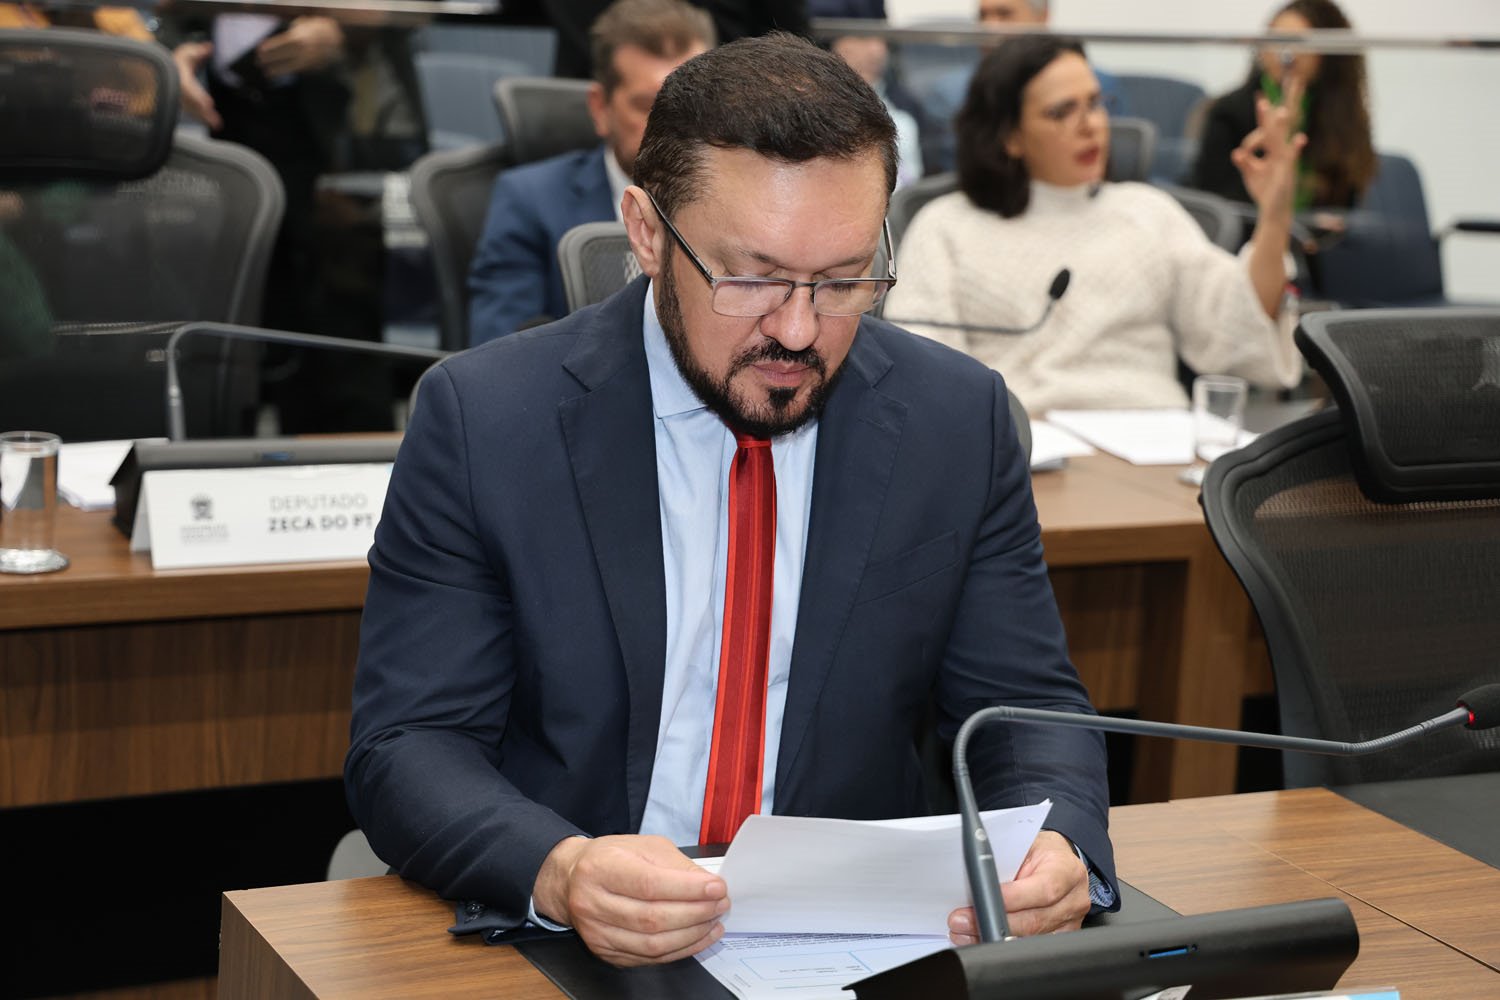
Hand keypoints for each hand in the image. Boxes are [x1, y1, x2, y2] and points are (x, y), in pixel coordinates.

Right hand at [172, 41, 220, 130]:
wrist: (166, 71)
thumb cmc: (177, 61)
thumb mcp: (187, 53)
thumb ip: (198, 51)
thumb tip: (209, 46)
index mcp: (181, 79)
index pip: (189, 89)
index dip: (198, 97)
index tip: (208, 103)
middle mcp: (181, 92)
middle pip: (193, 104)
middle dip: (203, 112)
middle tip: (215, 121)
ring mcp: (183, 99)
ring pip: (194, 111)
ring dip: (206, 118)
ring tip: (218, 125)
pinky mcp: (187, 104)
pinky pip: (196, 113)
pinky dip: (205, 118)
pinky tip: (215, 124)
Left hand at [256, 17, 344, 77]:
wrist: (342, 41)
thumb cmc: (323, 29)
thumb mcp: (309, 23)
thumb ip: (298, 27)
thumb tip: (289, 31)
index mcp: (301, 37)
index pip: (282, 42)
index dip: (270, 47)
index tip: (259, 50)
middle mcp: (304, 49)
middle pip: (284, 55)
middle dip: (271, 59)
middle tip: (258, 63)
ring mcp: (311, 60)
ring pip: (292, 66)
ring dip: (279, 70)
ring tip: (268, 73)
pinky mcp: (315, 68)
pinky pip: (300, 70)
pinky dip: (290, 71)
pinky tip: (282, 72)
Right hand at [533, 834, 728, 966]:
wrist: (570, 879)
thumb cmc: (610, 858)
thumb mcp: (643, 846)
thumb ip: (676, 865)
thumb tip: (708, 885)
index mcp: (601, 868)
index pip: (649, 884)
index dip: (687, 889)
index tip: (716, 887)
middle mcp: (593, 902)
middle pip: (652, 918)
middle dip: (696, 913)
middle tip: (720, 904)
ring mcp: (597, 932)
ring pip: (652, 944)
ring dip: (692, 935)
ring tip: (714, 921)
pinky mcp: (605, 952)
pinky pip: (649, 958)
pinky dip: (680, 950)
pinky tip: (698, 937)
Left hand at [946, 831, 1090, 944]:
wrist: (1059, 860)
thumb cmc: (1041, 851)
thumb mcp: (1025, 846)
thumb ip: (1008, 863)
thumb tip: (978, 882)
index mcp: (1067, 871)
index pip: (1043, 890)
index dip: (1013, 899)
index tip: (983, 901)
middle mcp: (1073, 900)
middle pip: (1034, 921)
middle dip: (994, 922)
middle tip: (962, 921)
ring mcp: (1070, 923)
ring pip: (1030, 937)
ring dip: (993, 935)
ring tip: (965, 931)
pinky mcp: (1061, 937)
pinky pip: (1031, 945)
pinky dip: (1004, 943)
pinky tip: (983, 937)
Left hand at [1230, 80, 1307, 223]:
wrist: (1274, 211)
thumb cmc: (1265, 191)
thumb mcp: (1251, 174)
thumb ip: (1244, 162)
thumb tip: (1235, 152)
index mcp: (1272, 151)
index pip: (1267, 128)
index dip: (1264, 114)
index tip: (1260, 97)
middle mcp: (1280, 151)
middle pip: (1281, 125)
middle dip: (1282, 107)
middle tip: (1289, 82)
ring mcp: (1285, 160)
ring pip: (1281, 138)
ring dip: (1279, 125)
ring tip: (1280, 110)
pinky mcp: (1287, 171)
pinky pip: (1291, 158)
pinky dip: (1295, 149)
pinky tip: (1300, 139)